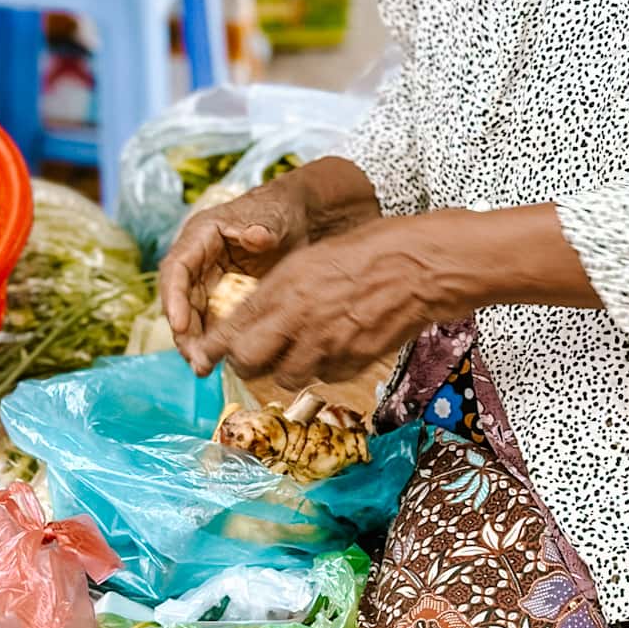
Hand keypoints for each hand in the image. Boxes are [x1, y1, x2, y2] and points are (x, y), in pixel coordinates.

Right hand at [160, 180, 311, 363]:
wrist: (298, 218)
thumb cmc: (280, 211)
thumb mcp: (274, 217)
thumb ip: (263, 228)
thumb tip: (256, 236)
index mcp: (200, 235)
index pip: (177, 268)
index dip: (175, 297)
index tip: (179, 325)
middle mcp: (198, 260)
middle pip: (180, 299)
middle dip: (184, 331)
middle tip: (196, 360)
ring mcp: (209, 279)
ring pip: (193, 315)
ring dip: (195, 342)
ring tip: (203, 368)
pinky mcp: (222, 296)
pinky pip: (212, 321)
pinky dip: (213, 340)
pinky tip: (219, 363)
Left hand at [192, 219, 436, 390]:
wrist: (420, 268)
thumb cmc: (370, 251)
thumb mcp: (312, 258)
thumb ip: (280, 289)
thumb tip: (254, 315)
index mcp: (286, 288)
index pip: (234, 328)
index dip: (216, 345)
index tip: (208, 353)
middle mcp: (299, 320)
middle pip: (248, 361)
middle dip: (244, 362)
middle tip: (249, 357)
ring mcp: (326, 346)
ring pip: (284, 376)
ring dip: (284, 367)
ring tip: (296, 350)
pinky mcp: (351, 363)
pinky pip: (323, 376)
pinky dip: (321, 368)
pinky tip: (332, 347)